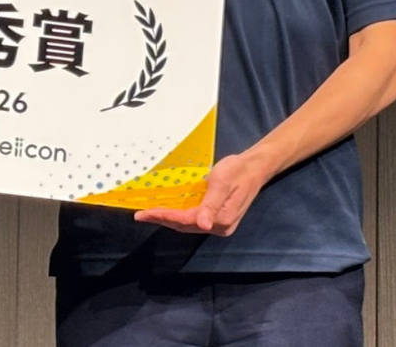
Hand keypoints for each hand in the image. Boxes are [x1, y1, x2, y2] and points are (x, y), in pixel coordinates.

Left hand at [133, 152, 272, 235]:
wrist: (254, 168)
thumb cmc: (238, 171)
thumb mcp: (222, 182)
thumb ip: (211, 204)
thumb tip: (203, 225)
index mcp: (221, 219)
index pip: (186, 220)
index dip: (165, 217)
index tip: (145, 213)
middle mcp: (220, 227)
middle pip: (185, 226)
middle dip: (162, 220)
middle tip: (141, 215)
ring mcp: (219, 225)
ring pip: (188, 225)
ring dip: (169, 220)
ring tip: (150, 214)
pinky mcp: (218, 219)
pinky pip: (193, 220)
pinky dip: (178, 217)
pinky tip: (168, 212)